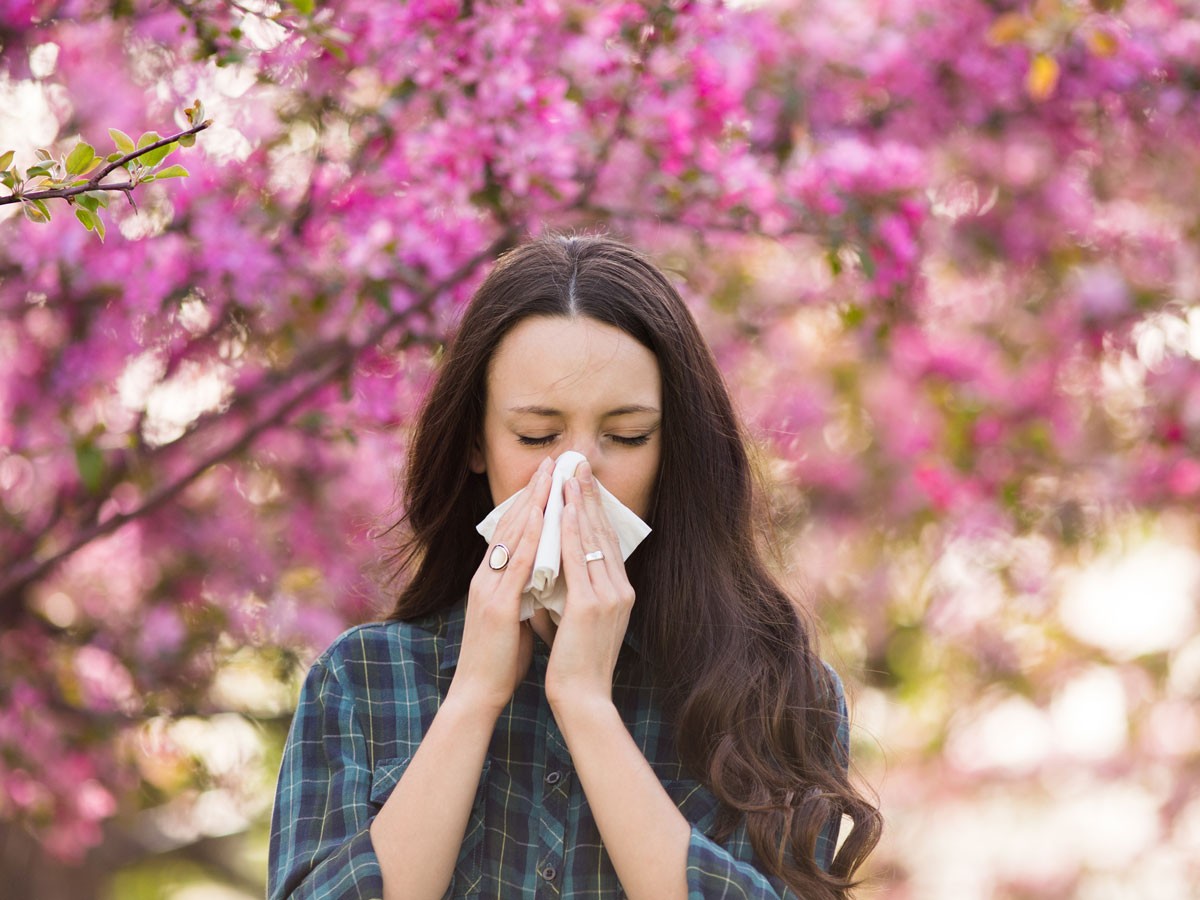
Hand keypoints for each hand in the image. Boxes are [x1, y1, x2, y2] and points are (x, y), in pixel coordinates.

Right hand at [448, 456, 552, 715]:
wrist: (478, 694)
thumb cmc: (500, 659)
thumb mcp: (515, 616)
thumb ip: (525, 592)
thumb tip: (545, 577)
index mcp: (490, 579)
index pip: (510, 531)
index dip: (528, 502)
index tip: (547, 478)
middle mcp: (485, 577)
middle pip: (509, 524)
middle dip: (532, 492)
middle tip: (551, 462)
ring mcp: (488, 588)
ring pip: (512, 536)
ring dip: (533, 504)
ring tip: (550, 477)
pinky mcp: (497, 605)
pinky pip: (516, 565)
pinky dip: (530, 538)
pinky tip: (543, 519)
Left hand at [545, 460, 634, 709]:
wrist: (583, 698)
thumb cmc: (575, 663)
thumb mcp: (577, 620)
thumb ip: (571, 593)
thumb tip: (553, 573)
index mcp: (619, 592)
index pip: (605, 541)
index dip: (594, 509)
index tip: (582, 482)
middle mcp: (620, 589)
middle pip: (602, 532)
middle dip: (588, 496)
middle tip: (578, 464)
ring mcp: (610, 596)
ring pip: (591, 539)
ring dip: (578, 504)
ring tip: (569, 474)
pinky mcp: (592, 605)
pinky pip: (579, 559)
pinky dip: (569, 531)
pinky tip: (562, 510)